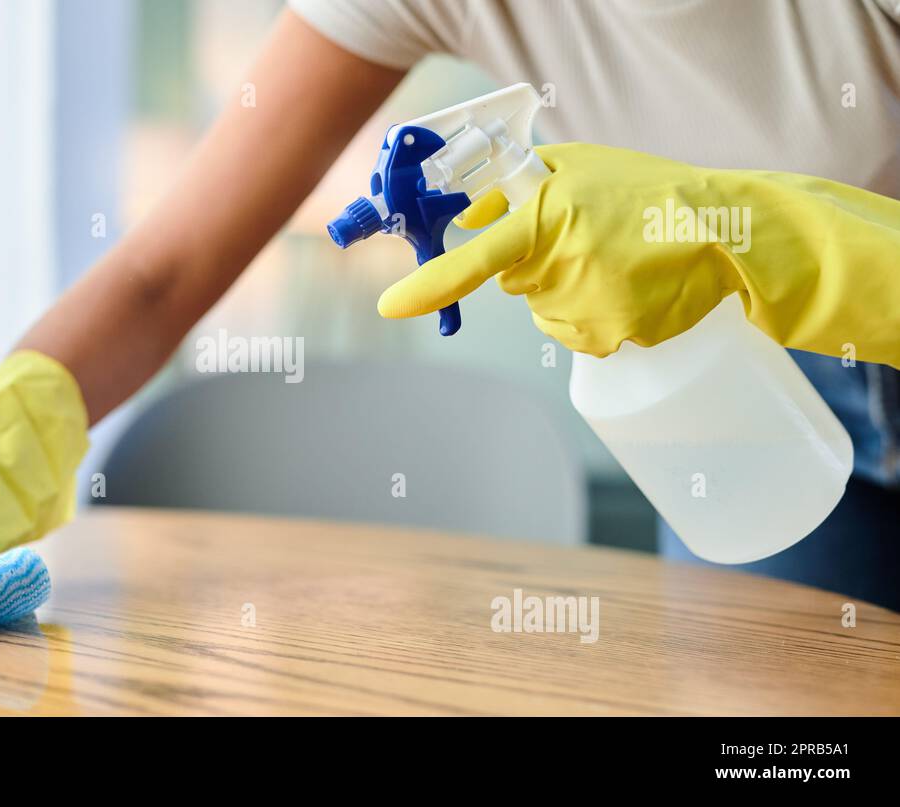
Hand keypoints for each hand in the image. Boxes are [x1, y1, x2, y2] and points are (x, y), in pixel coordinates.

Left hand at [378, 143, 899, 366]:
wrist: (725, 229)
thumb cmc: (647, 192)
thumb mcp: (577, 168)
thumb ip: (519, 191)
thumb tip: (471, 219)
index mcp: (546, 222)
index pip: (475, 261)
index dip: (428, 285)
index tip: (389, 306)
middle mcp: (559, 268)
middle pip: (517, 284)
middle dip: (538, 265)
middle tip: (589, 238)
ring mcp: (586, 307)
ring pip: (548, 312)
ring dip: (569, 292)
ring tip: (619, 261)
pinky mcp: (612, 334)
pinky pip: (582, 333)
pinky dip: (598, 316)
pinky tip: (631, 288)